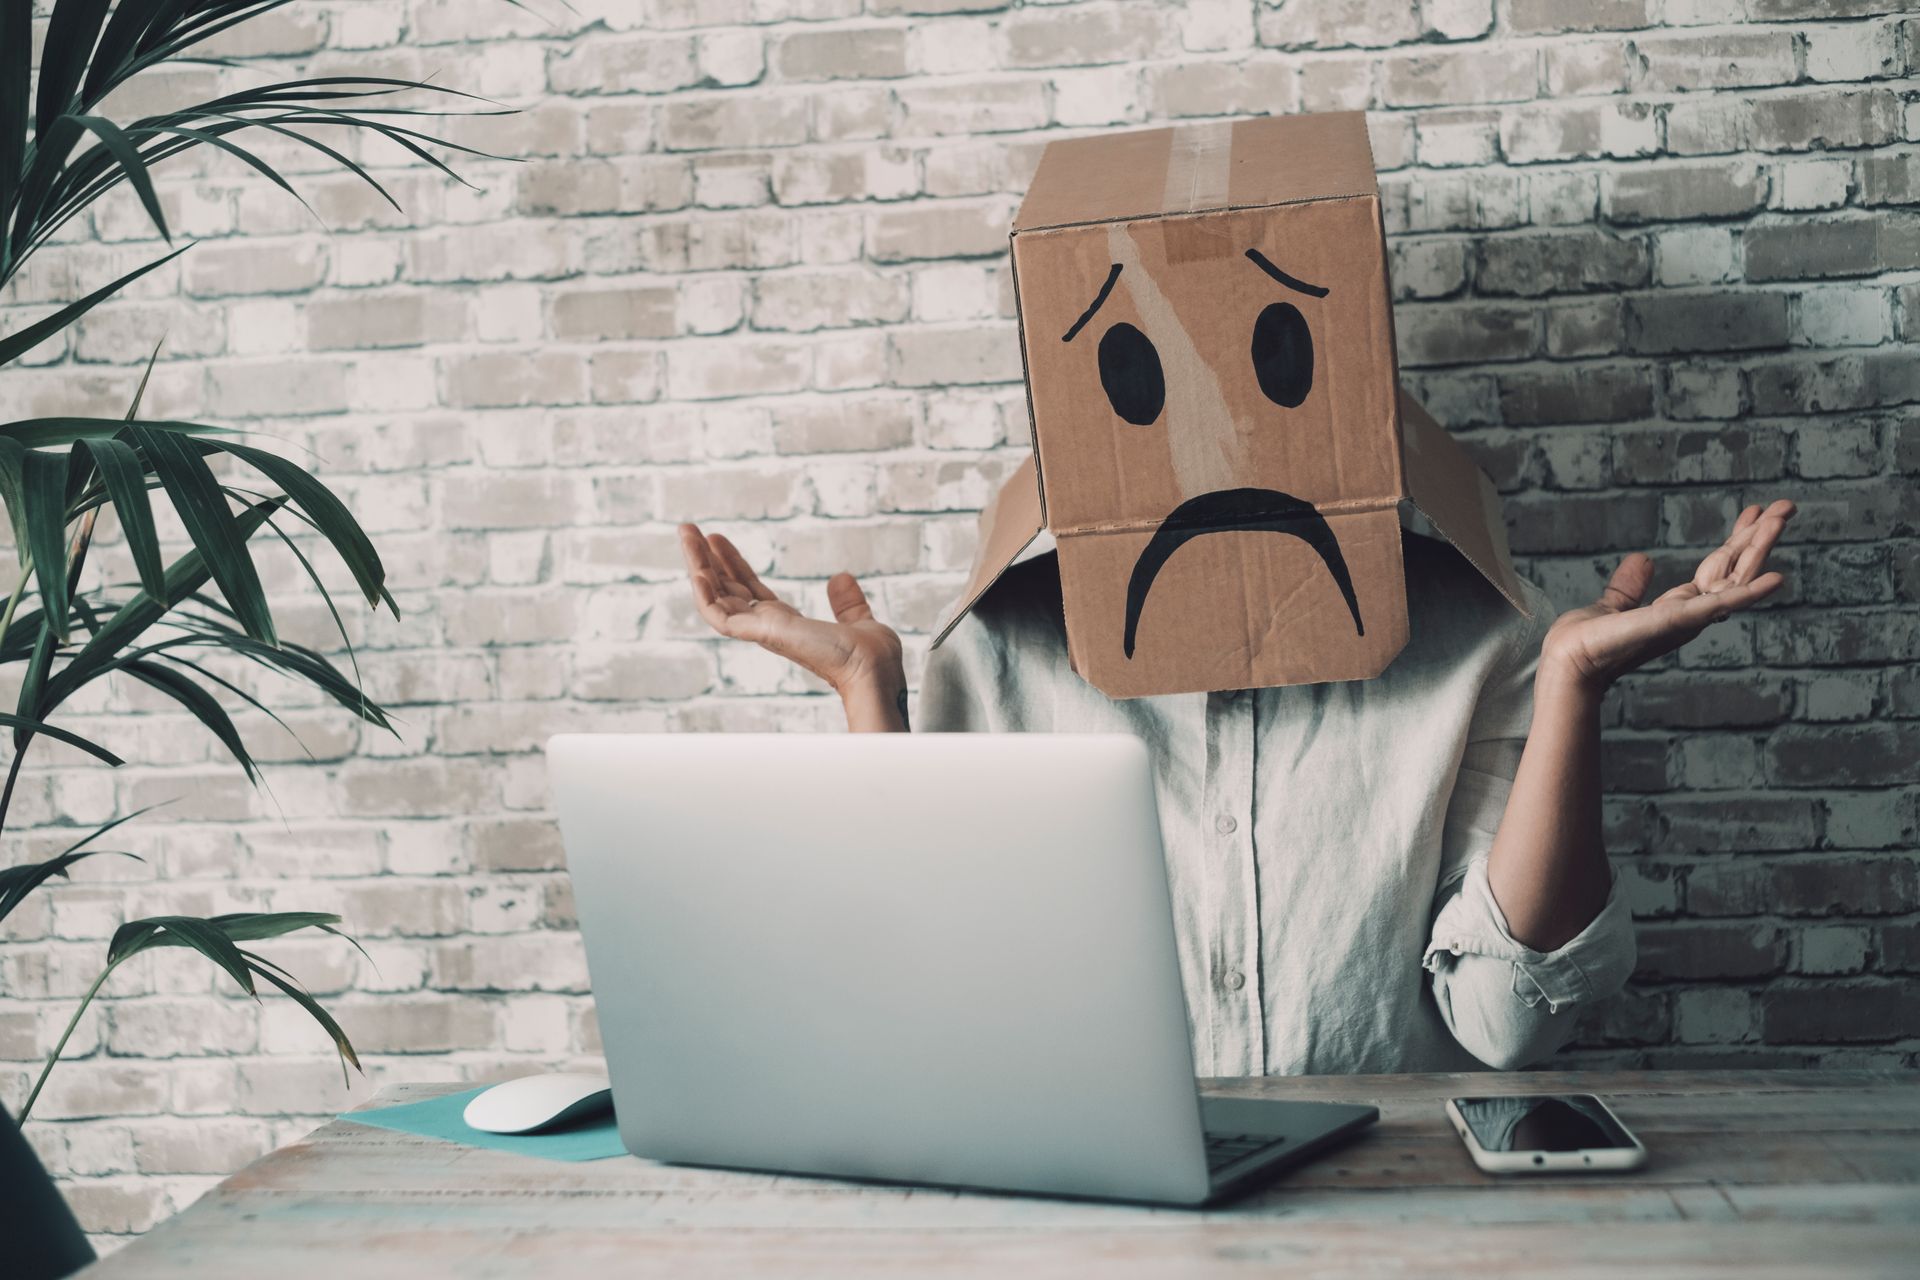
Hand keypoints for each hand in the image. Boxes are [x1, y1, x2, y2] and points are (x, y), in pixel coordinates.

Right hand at [679, 523, 906, 730]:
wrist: (875, 671)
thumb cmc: (871, 658)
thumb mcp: (859, 619)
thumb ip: (847, 602)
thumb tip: (840, 577)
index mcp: (788, 624)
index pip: (749, 589)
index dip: (732, 564)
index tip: (718, 540)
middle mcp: (770, 628)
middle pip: (726, 590)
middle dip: (706, 560)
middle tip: (688, 531)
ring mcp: (763, 632)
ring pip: (715, 599)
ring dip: (698, 567)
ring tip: (686, 535)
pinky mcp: (763, 634)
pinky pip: (721, 618)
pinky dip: (705, 597)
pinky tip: (698, 572)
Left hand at [1542, 500, 1794, 695]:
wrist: (1569, 663)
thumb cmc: (1588, 642)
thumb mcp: (1613, 603)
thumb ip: (1630, 585)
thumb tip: (1642, 560)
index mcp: (1680, 606)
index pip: (1719, 567)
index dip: (1738, 539)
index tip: (1753, 511)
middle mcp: (1692, 613)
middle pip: (1737, 569)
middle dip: (1761, 537)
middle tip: (1786, 505)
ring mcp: (1689, 618)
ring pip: (1737, 579)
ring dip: (1761, 548)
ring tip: (1782, 516)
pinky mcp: (1678, 621)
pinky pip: (1720, 606)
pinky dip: (1749, 594)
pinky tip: (1777, 578)